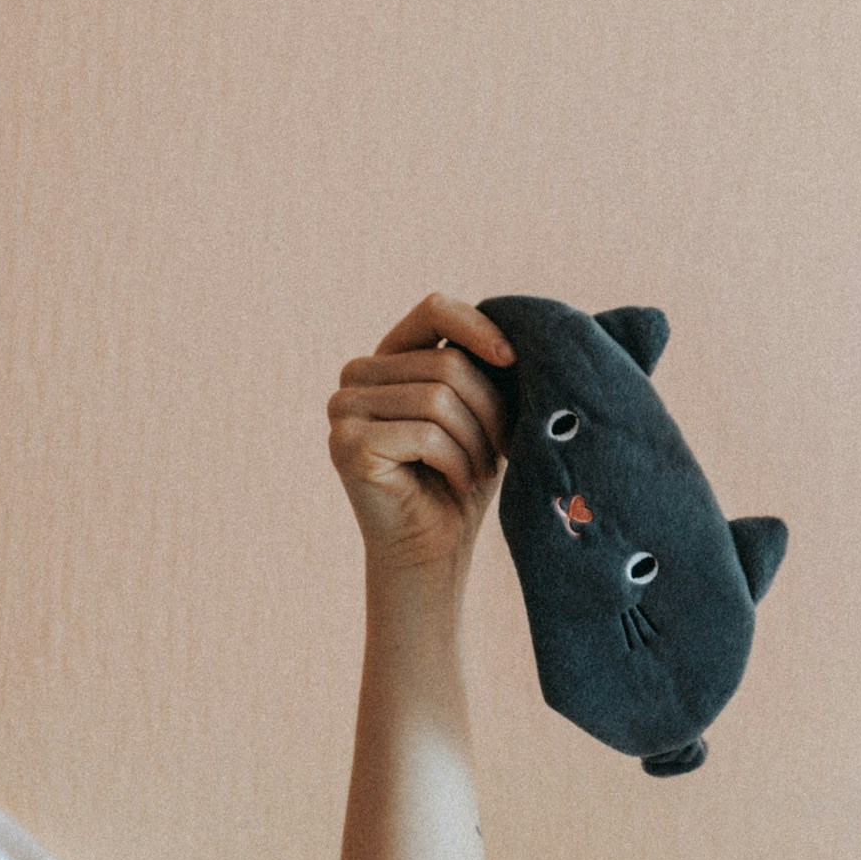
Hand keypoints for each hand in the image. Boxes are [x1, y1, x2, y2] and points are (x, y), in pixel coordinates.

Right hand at [328, 292, 516, 579]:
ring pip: (439, 399)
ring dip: (477, 442)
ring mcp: (343, 408)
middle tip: (502, 452)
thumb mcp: (481, 412)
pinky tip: (457, 483)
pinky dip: (457, 463)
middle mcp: (357, 375)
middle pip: (447, 365)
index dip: (479, 327)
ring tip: (480, 471)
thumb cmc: (464, 477)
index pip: (435, 310)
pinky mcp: (347, 445)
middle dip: (490, 412)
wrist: (434, 550)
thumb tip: (517, 337)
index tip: (514, 360)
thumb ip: (485, 368)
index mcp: (389, 357)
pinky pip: (425, 435)